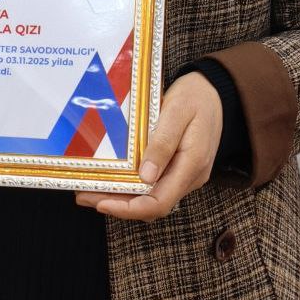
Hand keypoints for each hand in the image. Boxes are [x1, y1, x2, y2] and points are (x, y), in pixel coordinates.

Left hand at [75, 71, 221, 221]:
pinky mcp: (177, 168)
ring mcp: (184, 174)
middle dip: (117, 204)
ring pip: (150, 197)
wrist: (215, 91)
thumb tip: (146, 176)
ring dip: (121, 196)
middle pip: (151, 204)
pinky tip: (112, 178)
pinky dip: (131, 185)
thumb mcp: (178, 112)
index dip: (129, 208)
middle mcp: (189, 177)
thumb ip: (163, 143)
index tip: (102, 202)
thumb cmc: (196, 97)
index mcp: (192, 165)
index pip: (159, 203)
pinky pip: (153, 185)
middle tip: (84, 195)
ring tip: (90, 189)